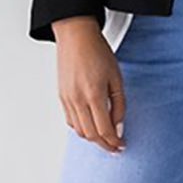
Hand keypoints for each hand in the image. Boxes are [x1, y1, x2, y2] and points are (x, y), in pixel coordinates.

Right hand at [53, 16, 126, 154]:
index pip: (104, 130)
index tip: (121, 146)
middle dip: (104, 144)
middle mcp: (77, 100)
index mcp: (93, 94)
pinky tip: (91, 125)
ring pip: (79, 131)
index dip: (114, 142)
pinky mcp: (61, 97)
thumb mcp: (116, 76)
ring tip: (105, 137)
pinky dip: (81, 128)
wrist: (76, 35)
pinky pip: (70, 121)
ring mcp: (67, 99)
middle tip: (115, 146)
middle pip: (91, 135)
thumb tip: (119, 126)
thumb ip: (119, 104)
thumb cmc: (97, 51)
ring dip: (93, 138)